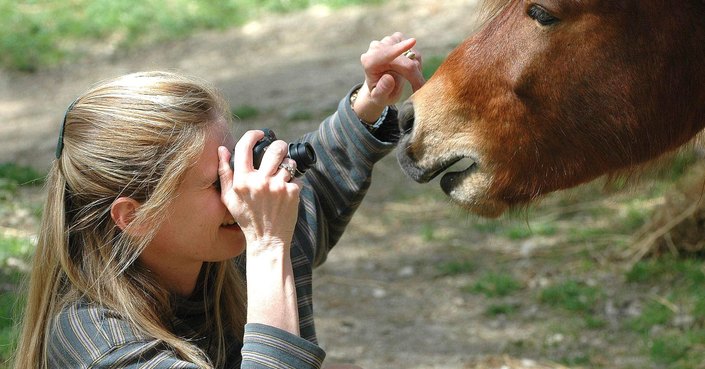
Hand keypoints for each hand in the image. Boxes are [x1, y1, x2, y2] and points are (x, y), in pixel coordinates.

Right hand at [217, 130, 301, 255]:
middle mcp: (259, 182)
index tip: (260, 134)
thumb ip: (224, 173)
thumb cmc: (246, 219)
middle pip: (275, 149)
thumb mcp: (228, 198)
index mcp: (242, 181)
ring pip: (289, 163)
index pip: (245, 147)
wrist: (267, 241)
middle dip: (279, 146)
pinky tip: (287, 194)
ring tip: (283, 175)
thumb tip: (222, 149)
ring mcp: (277, 187)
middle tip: (279, 150)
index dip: (253, 135)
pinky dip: (294, 183)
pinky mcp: (292, 193)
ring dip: (288, 166)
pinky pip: (297, 178)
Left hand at [352, 32, 424, 122]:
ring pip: (412, 55)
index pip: (385, 55)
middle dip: (414, 75)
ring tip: (410, 81)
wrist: (382, 86)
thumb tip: (389, 78)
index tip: (412, 42)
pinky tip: (409, 72)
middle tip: (418, 89)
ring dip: (416, 70)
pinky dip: (417, 63)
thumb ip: (382, 90)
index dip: (399, 49)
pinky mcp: (397, 38)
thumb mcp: (379, 98)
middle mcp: (376, 48)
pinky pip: (414, 51)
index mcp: (369, 62)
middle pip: (404, 59)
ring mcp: (387, 41)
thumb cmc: (381, 94)